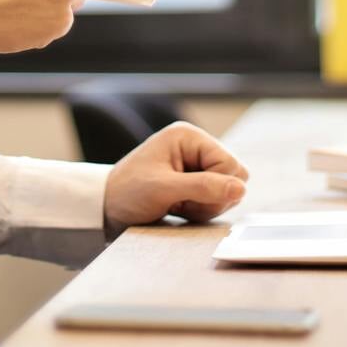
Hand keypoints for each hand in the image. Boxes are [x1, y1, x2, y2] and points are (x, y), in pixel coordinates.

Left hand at [102, 122, 248, 237]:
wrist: (106, 208)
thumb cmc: (128, 193)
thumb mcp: (163, 189)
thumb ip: (202, 187)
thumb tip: (240, 189)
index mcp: (188, 137)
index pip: (230, 164)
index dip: (217, 187)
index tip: (187, 197)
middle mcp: (196, 147)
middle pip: (234, 176)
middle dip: (213, 197)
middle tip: (182, 203)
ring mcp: (196, 164)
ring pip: (228, 190)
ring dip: (206, 206)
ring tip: (177, 206)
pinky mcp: (195, 181)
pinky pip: (217, 199)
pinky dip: (202, 210)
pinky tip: (180, 209)